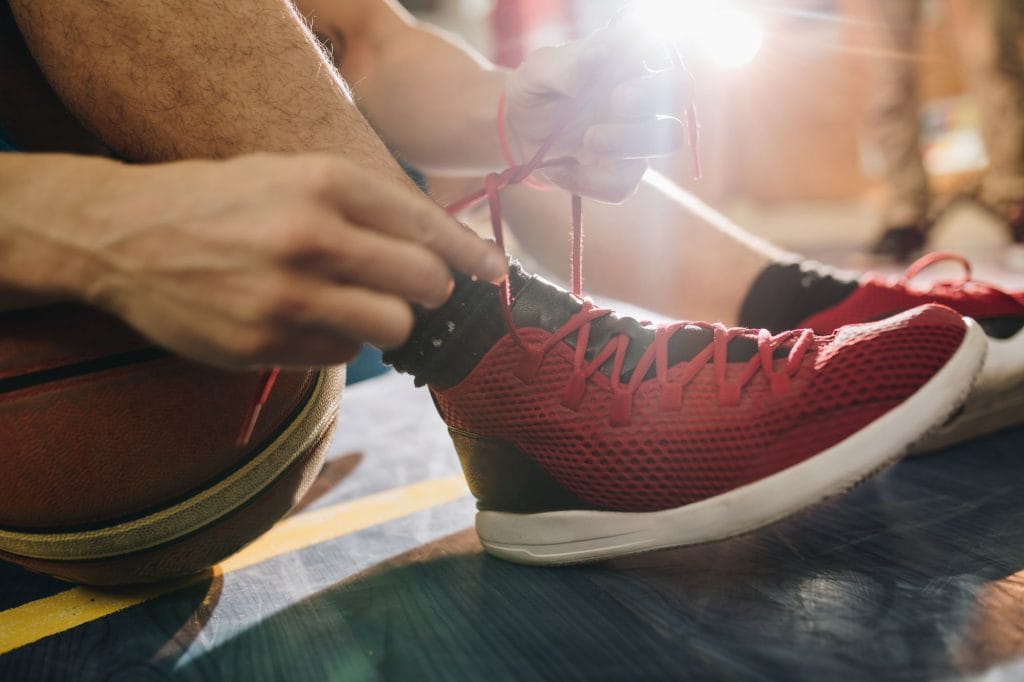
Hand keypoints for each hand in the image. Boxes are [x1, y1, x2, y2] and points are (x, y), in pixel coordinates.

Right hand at [64, 153, 506, 366]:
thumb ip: (364, 204)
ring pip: (392, 328)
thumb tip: (441, 249)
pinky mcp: (263, 343)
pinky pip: (341, 355)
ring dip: (389, 322)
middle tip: (419, 290)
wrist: (123, 237)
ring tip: (357, 305)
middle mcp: (309, 236)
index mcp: (322, 182)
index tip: (493, 272)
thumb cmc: (220, 202)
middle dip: (432, 290)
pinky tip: (306, 320)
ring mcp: (285, 295)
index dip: (469, 254)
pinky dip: (338, 342)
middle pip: (422, 282)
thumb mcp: (291, 173)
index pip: (424, 224)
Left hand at [503, 24, 692, 202]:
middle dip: (654, 95)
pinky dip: (590, 181)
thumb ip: (567, 64)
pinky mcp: (623, 173)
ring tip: (588, 140)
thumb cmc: (535, 91)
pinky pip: (625, 185)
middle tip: (618, 100)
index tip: (618, 61)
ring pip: (668, 138)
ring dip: (630, 141)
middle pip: (681, 89)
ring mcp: (637, 137)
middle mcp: (642, 97)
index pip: (661, 48)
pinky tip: (562, 170)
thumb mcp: (538, 73)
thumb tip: (602, 51)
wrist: (517, 133)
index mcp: (626, 61)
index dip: (653, 53)